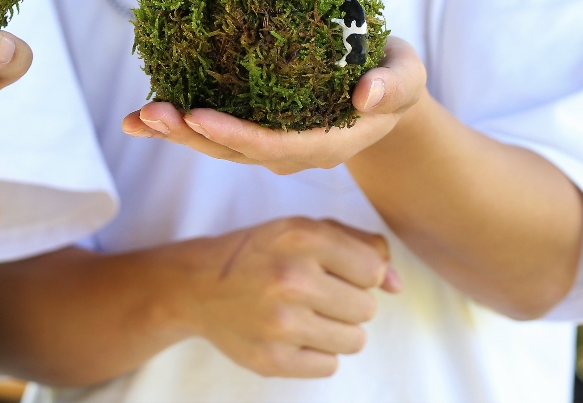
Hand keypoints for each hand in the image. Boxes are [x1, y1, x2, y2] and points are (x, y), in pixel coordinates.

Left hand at [122, 35, 426, 173]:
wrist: (381, 91)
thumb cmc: (393, 76)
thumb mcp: (407, 74)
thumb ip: (392, 84)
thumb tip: (366, 94)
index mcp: (326, 142)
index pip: (276, 146)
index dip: (236, 134)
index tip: (199, 114)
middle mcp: (291, 152)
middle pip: (234, 151)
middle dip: (190, 134)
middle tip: (151, 112)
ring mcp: (268, 145)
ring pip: (215, 146)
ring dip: (173, 133)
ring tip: (136, 118)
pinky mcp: (251, 129)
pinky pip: (209, 132)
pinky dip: (174, 126)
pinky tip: (136, 118)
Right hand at [165, 217, 402, 377]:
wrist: (196, 284)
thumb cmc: (259, 253)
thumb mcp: (301, 230)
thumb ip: (358, 246)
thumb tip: (398, 285)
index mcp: (301, 236)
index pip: (372, 270)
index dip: (356, 272)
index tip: (329, 270)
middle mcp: (291, 278)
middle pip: (366, 308)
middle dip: (345, 302)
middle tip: (311, 293)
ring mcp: (280, 323)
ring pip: (354, 340)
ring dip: (335, 330)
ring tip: (303, 314)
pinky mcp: (272, 359)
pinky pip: (329, 365)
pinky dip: (315, 353)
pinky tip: (290, 335)